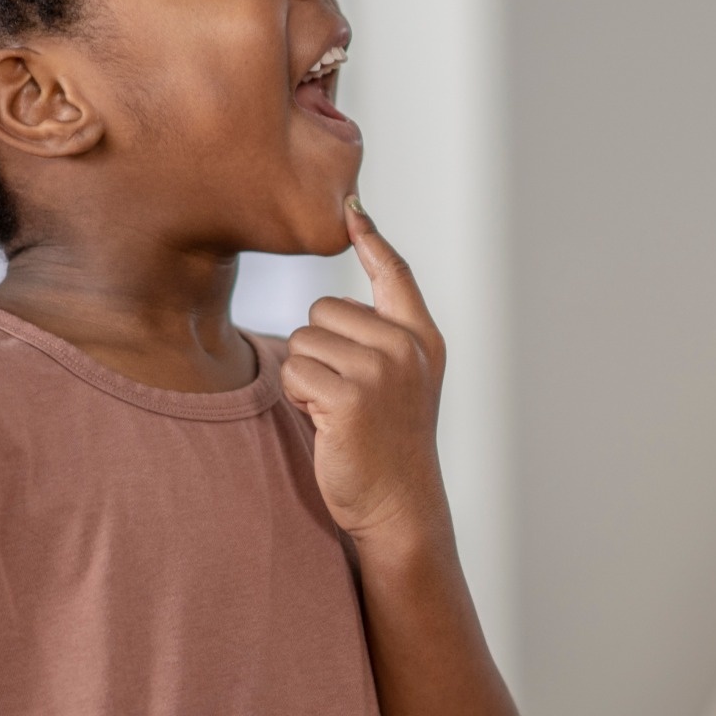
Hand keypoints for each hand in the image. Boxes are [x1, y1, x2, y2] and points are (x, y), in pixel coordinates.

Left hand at [284, 199, 449, 542]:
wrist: (398, 506)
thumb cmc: (389, 445)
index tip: (353, 209)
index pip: (395, 274)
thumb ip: (381, 335)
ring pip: (303, 341)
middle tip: (345, 397)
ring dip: (305, 377)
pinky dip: (298, 398)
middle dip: (319, 351)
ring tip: (336, 412)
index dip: (372, 240)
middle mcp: (406, 348)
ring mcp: (381, 371)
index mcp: (422, 339)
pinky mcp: (350, 396)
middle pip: (323, 310)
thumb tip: (338, 296)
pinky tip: (326, 424)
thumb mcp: (400, 382)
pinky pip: (294, 371)